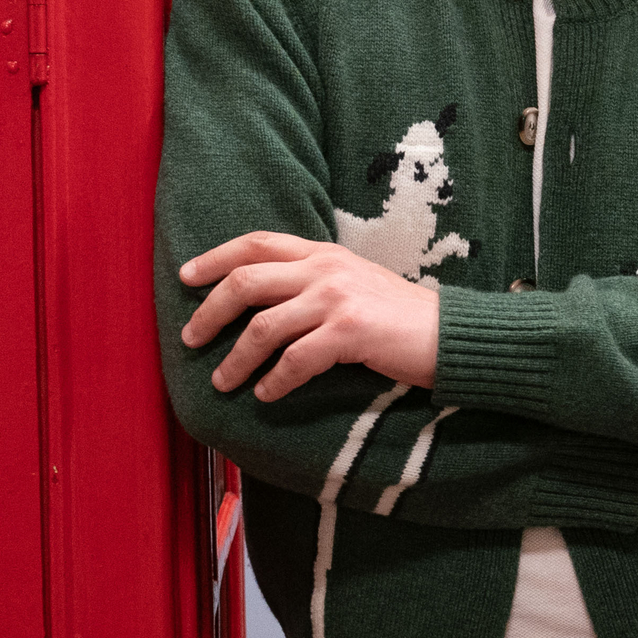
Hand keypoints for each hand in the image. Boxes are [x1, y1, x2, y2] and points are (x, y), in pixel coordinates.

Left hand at [176, 232, 437, 399]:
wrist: (450, 335)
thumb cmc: (400, 316)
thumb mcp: (354, 282)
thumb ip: (314, 280)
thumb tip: (263, 301)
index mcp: (323, 252)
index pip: (257, 243)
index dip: (215, 258)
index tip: (186, 277)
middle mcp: (326, 269)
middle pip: (246, 282)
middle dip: (210, 312)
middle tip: (191, 338)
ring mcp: (337, 298)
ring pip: (263, 327)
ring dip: (235, 359)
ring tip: (223, 381)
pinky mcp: (350, 332)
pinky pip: (295, 360)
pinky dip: (274, 381)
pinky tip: (266, 395)